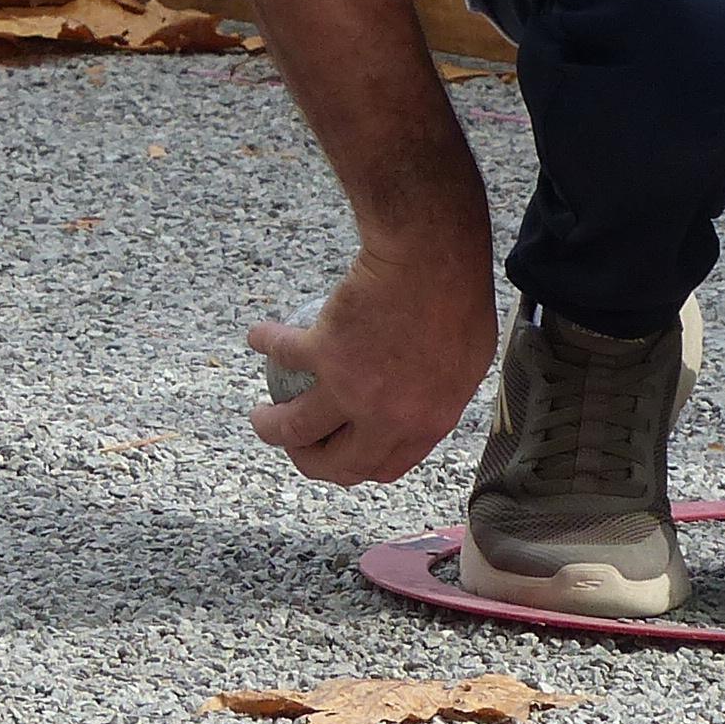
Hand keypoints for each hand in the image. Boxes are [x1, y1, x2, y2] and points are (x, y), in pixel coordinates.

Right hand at [246, 229, 499, 486]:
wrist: (433, 256)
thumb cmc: (458, 293)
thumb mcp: (467, 358)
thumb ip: (438, 391)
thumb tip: (420, 402)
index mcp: (426, 423)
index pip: (385, 467)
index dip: (357, 466)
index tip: (341, 451)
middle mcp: (388, 418)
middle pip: (337, 464)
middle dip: (308, 462)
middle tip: (295, 444)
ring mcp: (353, 391)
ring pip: (294, 428)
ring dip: (268, 427)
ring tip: (260, 415)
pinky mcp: (324, 353)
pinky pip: (283, 355)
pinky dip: (265, 342)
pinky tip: (257, 337)